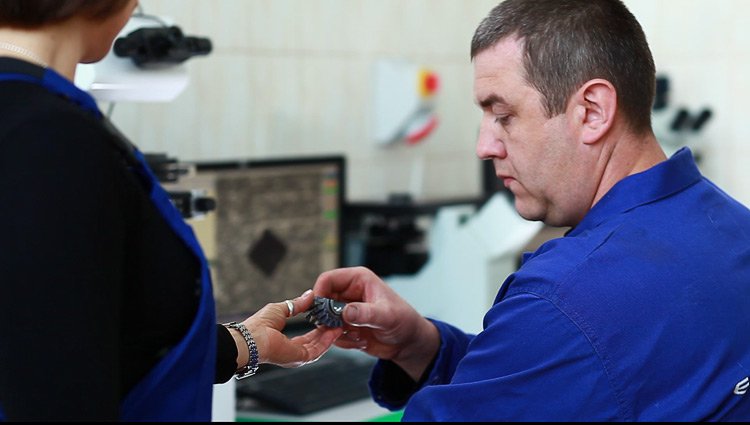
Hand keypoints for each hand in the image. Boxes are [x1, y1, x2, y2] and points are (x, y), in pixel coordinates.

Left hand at [240, 289, 342, 367]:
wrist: (250, 339)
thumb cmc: (257, 326)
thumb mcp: (281, 309)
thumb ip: (297, 304)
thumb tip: (309, 295)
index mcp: (285, 343)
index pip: (307, 338)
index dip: (318, 329)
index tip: (328, 321)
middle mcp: (292, 352)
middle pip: (315, 343)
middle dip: (327, 333)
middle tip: (337, 323)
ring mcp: (296, 357)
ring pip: (319, 347)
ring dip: (330, 336)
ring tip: (339, 325)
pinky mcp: (300, 358)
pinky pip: (318, 350)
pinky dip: (327, 340)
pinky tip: (334, 331)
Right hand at [313, 267, 439, 380]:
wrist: (408, 342)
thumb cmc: (404, 320)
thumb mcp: (387, 315)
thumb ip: (366, 313)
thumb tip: (345, 312)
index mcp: (358, 280)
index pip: (328, 279)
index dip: (319, 292)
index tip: (318, 310)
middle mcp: (348, 293)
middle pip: (322, 300)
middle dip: (326, 318)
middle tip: (338, 329)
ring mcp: (345, 310)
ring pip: (324, 320)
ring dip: (335, 332)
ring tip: (357, 336)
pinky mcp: (345, 326)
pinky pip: (331, 334)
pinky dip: (343, 341)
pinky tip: (361, 341)